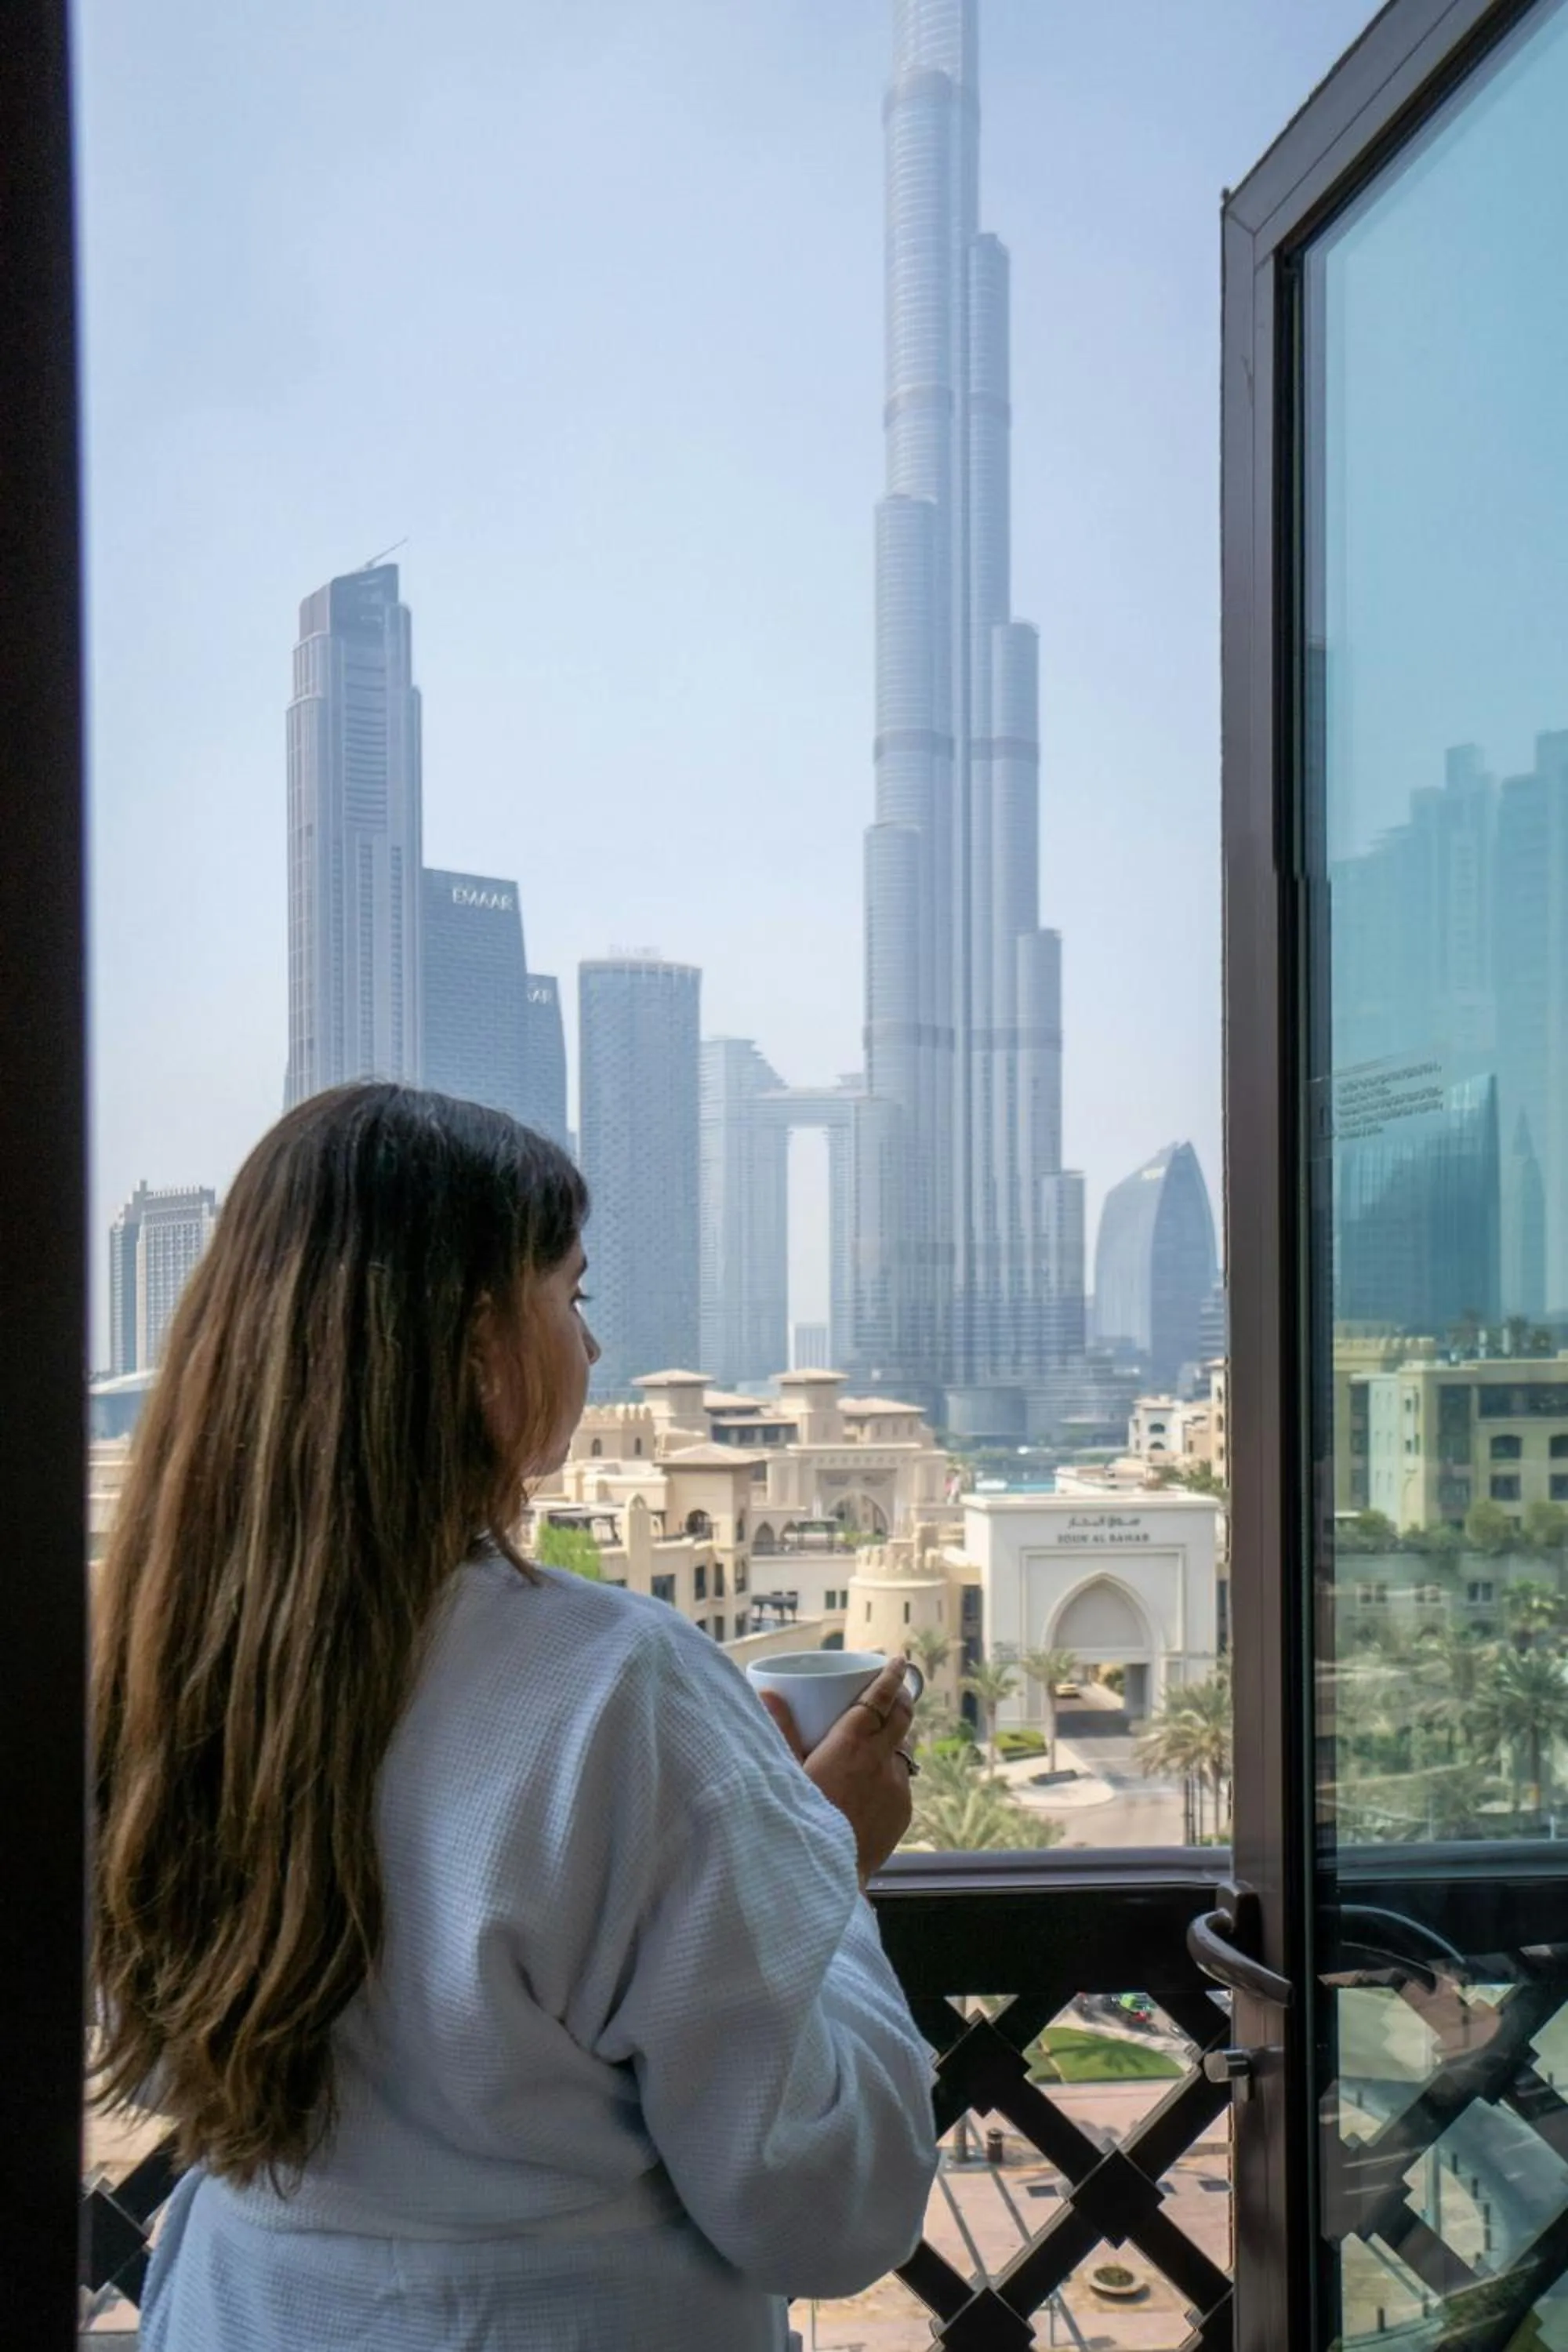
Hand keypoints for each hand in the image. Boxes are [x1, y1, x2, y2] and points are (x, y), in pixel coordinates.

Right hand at [759, 1657, 917, 1885]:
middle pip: (903, 1716)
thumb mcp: (785, 1772)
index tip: (898, 1659)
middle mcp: (881, 1761)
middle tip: (895, 1687)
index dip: (890, 1675)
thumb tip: (767, 1693)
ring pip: (902, 1751)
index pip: (879, 1698)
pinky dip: (890, 1772)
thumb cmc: (800, 1820)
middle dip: (901, 1696)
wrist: (827, 1878)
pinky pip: (901, 1781)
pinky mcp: (903, 1812)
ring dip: (894, 1739)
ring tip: (878, 1738)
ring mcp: (897, 1788)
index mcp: (852, 1745)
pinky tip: (871, 1784)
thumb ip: (779, 1731)